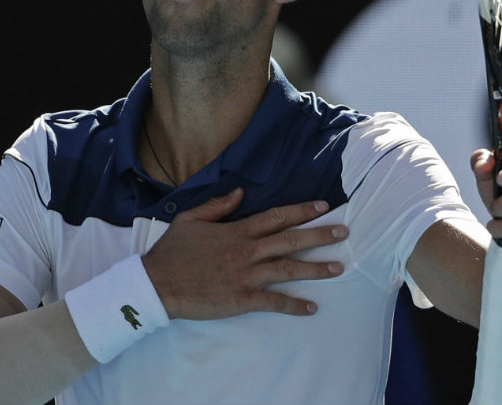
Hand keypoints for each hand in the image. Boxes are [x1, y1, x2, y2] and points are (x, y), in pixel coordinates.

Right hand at [141, 188, 347, 319]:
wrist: (157, 284)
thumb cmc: (172, 252)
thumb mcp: (190, 220)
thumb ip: (217, 205)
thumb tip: (241, 192)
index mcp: (236, 231)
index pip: (276, 217)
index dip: (301, 211)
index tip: (322, 207)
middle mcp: (247, 251)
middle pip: (291, 240)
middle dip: (320, 235)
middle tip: (343, 232)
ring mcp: (246, 276)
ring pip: (289, 269)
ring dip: (316, 268)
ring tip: (338, 267)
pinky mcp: (242, 299)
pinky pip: (274, 302)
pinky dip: (294, 305)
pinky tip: (311, 308)